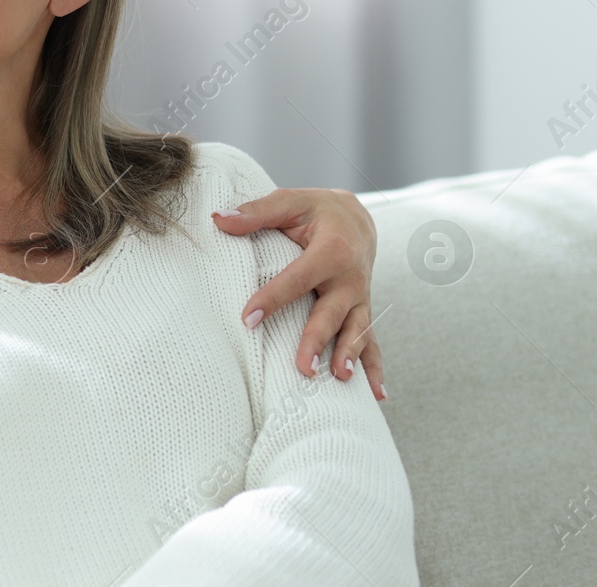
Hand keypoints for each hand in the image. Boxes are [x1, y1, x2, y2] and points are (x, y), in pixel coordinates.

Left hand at [211, 188, 386, 401]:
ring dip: (350, 356)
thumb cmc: (317, 210)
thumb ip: (256, 211)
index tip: (247, 318)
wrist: (358, 216)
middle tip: (302, 368)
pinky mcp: (363, 310)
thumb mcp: (289, 201)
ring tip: (340, 380)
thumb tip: (219, 219)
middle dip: (317, 340)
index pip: (298, 278)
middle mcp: (351, 277)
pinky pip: (371, 339)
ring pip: (356, 330)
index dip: (272, 298)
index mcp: (332, 249)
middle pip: (332, 312)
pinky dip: (375, 367)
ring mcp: (360, 297)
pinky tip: (377, 394)